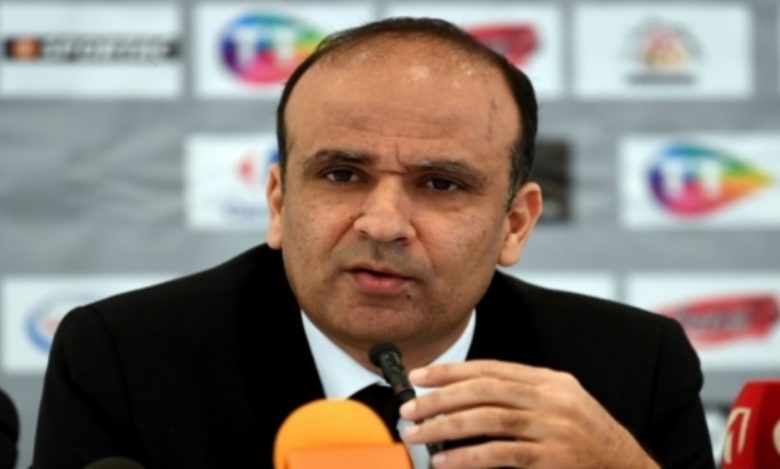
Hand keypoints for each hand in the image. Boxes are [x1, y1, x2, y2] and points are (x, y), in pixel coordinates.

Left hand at [399, 360, 659, 468]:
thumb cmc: (588, 441)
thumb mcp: (562, 405)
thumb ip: (522, 395)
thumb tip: (464, 395)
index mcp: (551, 381)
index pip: (490, 368)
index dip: (450, 371)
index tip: (419, 377)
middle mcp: (553, 399)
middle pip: (484, 390)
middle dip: (440, 398)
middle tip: (409, 409)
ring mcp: (555, 429)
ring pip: (487, 420)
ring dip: (445, 427)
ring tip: (417, 435)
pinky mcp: (554, 459)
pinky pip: (501, 455)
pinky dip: (468, 458)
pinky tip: (445, 461)